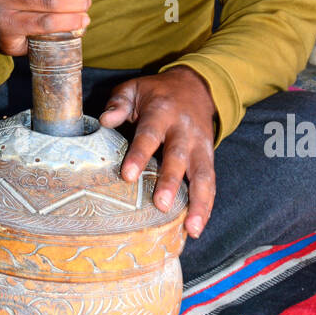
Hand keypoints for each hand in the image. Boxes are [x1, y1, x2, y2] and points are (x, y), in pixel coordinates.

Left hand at [99, 67, 216, 238]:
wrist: (195, 86)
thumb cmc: (156, 93)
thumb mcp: (134, 89)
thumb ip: (118, 103)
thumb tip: (105, 120)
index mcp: (161, 111)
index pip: (149, 134)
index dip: (139, 154)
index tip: (128, 176)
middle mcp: (183, 130)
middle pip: (178, 157)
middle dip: (170, 181)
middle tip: (161, 205)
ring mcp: (200, 145)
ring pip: (202, 174)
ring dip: (198, 201)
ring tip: (192, 228)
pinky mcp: (209, 157)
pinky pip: (210, 182)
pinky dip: (206, 205)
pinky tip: (197, 226)